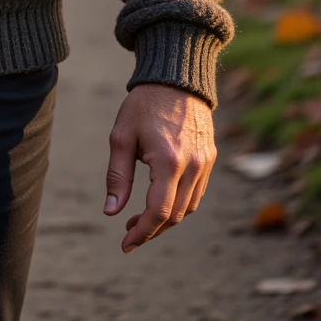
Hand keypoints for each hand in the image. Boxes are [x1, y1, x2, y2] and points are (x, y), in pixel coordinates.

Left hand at [103, 83, 215, 253]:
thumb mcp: (122, 136)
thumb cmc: (144, 104)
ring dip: (167, 220)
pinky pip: (197, 193)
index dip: (142, 232)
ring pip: (189, 208)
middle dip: (152, 230)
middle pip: (175, 216)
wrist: (176, 76)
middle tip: (129, 233)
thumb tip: (111, 212)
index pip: (159, 212)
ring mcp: (205, 163)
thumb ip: (117, 176)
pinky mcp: (210, 158)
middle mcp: (193, 167)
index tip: (126, 244)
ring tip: (142, 219)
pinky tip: (161, 200)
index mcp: (168, 162)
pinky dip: (180, 205)